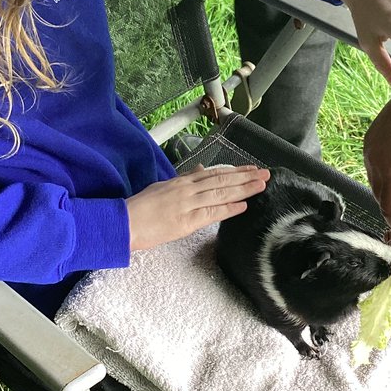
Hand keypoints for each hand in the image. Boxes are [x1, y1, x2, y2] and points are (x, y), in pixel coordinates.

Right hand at [127, 165, 268, 250]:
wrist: (125, 222)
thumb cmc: (140, 208)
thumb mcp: (163, 187)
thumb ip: (184, 179)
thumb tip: (202, 169)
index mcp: (182, 182)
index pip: (214, 173)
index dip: (234, 171)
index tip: (251, 169)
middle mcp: (187, 190)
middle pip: (221, 180)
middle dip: (245, 177)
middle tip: (265, 174)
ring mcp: (187, 204)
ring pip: (220, 193)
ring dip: (243, 189)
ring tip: (261, 185)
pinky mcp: (186, 221)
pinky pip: (211, 213)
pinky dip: (228, 208)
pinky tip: (243, 205)